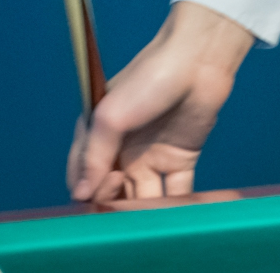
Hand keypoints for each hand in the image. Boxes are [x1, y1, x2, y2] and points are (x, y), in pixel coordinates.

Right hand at [67, 0, 254, 201]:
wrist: (199, 60)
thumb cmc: (149, 77)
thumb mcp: (111, 115)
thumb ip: (94, 156)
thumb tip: (80, 193)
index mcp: (98, 136)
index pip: (83, 176)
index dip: (86, 192)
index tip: (95, 198)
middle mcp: (122, 150)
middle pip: (111, 192)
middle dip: (112, 205)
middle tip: (122, 204)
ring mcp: (151, 156)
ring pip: (141, 196)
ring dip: (141, 211)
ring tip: (143, 220)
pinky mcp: (180, 159)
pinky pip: (174, 191)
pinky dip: (173, 206)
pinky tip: (169, 217)